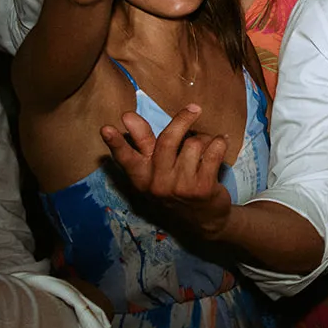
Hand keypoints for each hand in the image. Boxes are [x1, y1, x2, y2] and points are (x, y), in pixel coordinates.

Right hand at [99, 104, 232, 238]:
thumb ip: (143, 143)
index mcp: (142, 177)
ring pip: (194, 143)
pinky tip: (221, 143)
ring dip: (205, 138)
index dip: (116, 143)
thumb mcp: (156, 170)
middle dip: (182, 120)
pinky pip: (213, 152)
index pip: (126, 158)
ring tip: (208, 143)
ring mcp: (180, 187)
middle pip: (167, 140)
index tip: (105, 129)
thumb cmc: (177, 186)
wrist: (205, 219)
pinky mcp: (202, 189)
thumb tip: (127, 116)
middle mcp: (157, 184)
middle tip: (194, 109)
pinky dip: (220, 143)